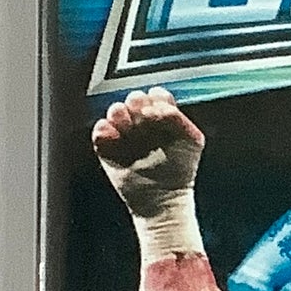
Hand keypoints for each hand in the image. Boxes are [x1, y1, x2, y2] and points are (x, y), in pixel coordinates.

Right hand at [92, 88, 202, 220]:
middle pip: (134, 97)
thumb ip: (176, 117)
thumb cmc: (179, 169)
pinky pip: (100, 129)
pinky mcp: (107, 146)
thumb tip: (151, 109)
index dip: (157, 100)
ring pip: (115, 109)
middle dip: (138, 107)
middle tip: (145, 126)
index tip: (160, 114)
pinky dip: (105, 132)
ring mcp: (124, 133)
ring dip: (122, 118)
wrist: (162, 196)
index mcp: (163, 115)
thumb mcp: (191, 140)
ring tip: (131, 134)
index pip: (156, 94)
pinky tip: (117, 142)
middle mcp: (142, 121)